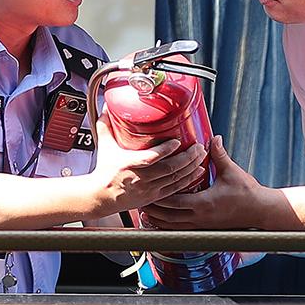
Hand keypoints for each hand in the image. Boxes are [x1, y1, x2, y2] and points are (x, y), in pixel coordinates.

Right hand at [89, 136, 207, 214]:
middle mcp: (141, 178)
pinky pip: (176, 189)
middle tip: (198, 146)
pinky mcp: (154, 196)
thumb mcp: (104, 147)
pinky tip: (199, 171)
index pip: (150, 158)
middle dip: (188, 157)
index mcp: (129, 164)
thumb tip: (107, 107)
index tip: (177, 141)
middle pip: (170, 168)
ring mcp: (149, 189)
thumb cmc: (104, 172)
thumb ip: (106, 126)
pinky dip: (189, 180)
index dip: (165, 150)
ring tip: (201, 155)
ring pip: (176, 179)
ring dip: (191, 167)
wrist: (102, 197)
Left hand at [141, 136, 273, 229]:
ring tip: (147, 215)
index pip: (174, 202)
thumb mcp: (232, 171)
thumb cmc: (248, 192)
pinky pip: (183, 230)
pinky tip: (165, 223)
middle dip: (154, 211)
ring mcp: (203, 225)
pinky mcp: (206, 229)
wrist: (261, 211)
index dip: (158, 198)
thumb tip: (213, 137)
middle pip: (169, 218)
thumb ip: (219, 154)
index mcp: (204, 203)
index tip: (147, 190)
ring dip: (160, 221)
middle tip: (140, 202)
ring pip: (174, 227)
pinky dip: (171, 227)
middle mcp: (200, 217)